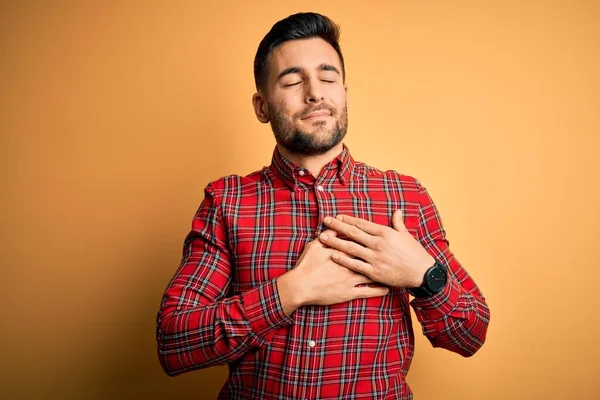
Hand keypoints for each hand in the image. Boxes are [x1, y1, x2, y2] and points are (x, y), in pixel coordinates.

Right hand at [277, 229, 389, 315]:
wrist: (300, 286)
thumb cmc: (306, 265)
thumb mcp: (315, 246)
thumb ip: (329, 235)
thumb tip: (337, 224)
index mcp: (343, 252)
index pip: (361, 243)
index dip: (372, 239)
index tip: (381, 237)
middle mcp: (350, 265)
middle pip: (370, 257)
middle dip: (382, 254)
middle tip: (393, 252)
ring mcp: (350, 280)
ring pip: (373, 275)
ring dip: (384, 273)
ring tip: (394, 270)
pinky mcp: (349, 293)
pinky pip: (367, 292)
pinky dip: (378, 290)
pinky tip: (386, 289)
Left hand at [319, 210, 434, 288]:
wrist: (422, 272)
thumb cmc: (414, 253)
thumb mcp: (406, 235)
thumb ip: (398, 223)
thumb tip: (397, 210)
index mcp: (385, 232)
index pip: (362, 223)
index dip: (348, 219)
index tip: (337, 216)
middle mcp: (378, 243)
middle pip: (353, 232)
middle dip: (337, 226)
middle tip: (325, 221)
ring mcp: (375, 258)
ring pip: (351, 247)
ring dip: (335, 241)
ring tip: (323, 237)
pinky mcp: (374, 271)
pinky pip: (355, 264)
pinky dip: (343, 259)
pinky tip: (333, 255)